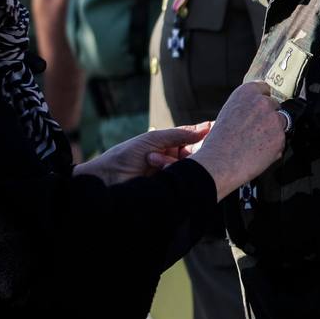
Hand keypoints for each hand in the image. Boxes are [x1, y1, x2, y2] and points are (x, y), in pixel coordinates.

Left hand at [74, 125, 206, 185]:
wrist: (106, 181)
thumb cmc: (124, 157)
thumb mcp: (151, 140)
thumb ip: (179, 134)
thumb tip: (205, 128)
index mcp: (165, 147)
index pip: (190, 140)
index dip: (201, 135)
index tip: (214, 128)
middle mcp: (170, 161)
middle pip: (192, 154)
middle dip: (190, 151)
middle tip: (175, 151)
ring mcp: (169, 176)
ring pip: (187, 168)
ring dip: (172, 163)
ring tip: (151, 162)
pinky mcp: (168, 190)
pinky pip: (180, 181)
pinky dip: (171, 173)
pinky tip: (160, 171)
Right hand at [187, 81, 287, 199]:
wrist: (219, 162)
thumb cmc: (218, 141)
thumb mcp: (228, 112)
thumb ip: (246, 106)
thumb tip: (256, 111)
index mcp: (247, 92)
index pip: (265, 88)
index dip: (263, 100)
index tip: (260, 108)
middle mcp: (263, 102)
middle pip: (275, 106)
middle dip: (269, 116)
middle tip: (256, 130)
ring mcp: (274, 119)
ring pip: (281, 123)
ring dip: (274, 131)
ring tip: (256, 143)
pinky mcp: (280, 137)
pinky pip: (281, 141)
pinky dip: (274, 147)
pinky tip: (259, 152)